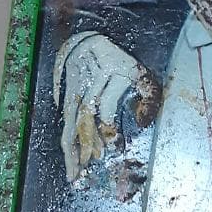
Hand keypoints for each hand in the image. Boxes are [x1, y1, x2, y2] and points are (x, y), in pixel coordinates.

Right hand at [53, 33, 159, 182]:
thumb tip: (143, 122)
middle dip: (83, 149)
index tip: (114, 149)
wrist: (88, 38)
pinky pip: (63, 118)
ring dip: (71, 149)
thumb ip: (150, 96)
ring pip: (69, 123)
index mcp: (105, 78)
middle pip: (81, 122)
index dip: (108, 131)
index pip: (104, 110)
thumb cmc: (119, 59)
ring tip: (73, 171)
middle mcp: (84, 86)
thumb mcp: (141, 73)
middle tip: (82, 173)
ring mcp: (70, 89)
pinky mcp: (62, 92)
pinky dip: (68, 136)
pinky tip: (71, 151)